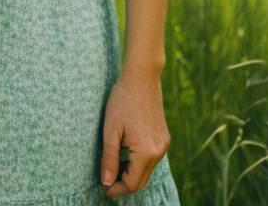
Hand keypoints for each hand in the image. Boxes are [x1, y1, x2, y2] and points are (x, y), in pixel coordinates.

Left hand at [99, 73, 170, 198]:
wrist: (141, 77)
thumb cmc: (122, 100)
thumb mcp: (110, 130)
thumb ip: (109, 158)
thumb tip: (106, 183)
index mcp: (147, 151)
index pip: (132, 183)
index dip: (117, 189)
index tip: (103, 189)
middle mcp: (159, 151)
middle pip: (142, 180)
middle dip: (124, 184)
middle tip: (106, 183)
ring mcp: (164, 144)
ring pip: (147, 170)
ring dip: (131, 173)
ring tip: (113, 168)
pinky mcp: (164, 137)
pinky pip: (151, 158)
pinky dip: (138, 162)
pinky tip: (125, 154)